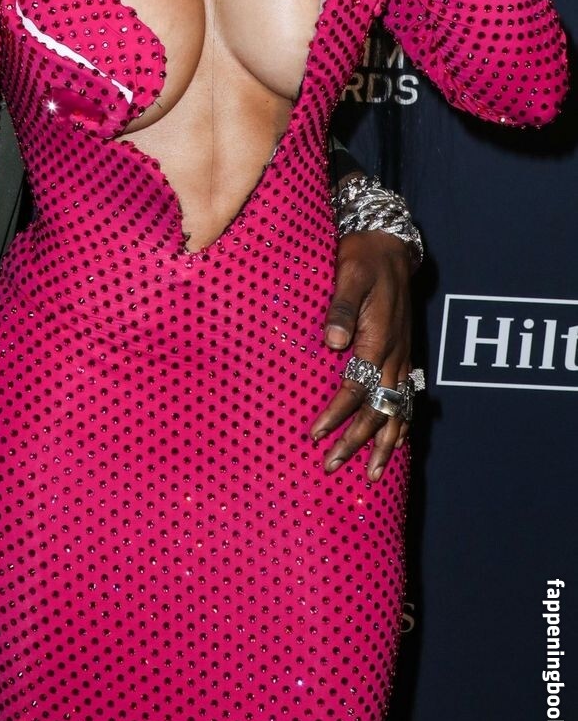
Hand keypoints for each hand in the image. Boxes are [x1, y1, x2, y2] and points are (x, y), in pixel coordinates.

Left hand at [309, 229, 416, 480]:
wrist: (389, 245)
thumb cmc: (364, 258)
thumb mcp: (350, 274)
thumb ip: (342, 307)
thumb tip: (333, 340)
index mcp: (378, 339)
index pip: (355, 388)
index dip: (336, 413)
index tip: (316, 433)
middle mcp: (393, 355)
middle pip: (377, 409)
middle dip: (356, 441)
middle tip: (333, 465)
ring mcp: (401, 357)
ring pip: (396, 411)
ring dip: (383, 445)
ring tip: (370, 475)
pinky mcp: (402, 355)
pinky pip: (405, 399)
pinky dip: (400, 426)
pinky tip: (393, 445)